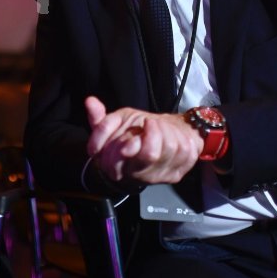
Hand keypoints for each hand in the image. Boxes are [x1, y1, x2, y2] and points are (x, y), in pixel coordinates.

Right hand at [85, 96, 201, 185]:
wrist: (153, 149)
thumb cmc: (131, 137)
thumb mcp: (113, 128)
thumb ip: (100, 119)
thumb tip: (90, 101)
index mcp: (119, 166)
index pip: (124, 156)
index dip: (131, 141)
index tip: (140, 126)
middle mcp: (139, 174)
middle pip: (150, 153)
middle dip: (153, 132)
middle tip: (150, 122)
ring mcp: (160, 175)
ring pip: (171, 147)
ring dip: (167, 131)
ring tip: (160, 127)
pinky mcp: (177, 173)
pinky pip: (186, 152)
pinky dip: (180, 137)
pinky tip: (173, 134)